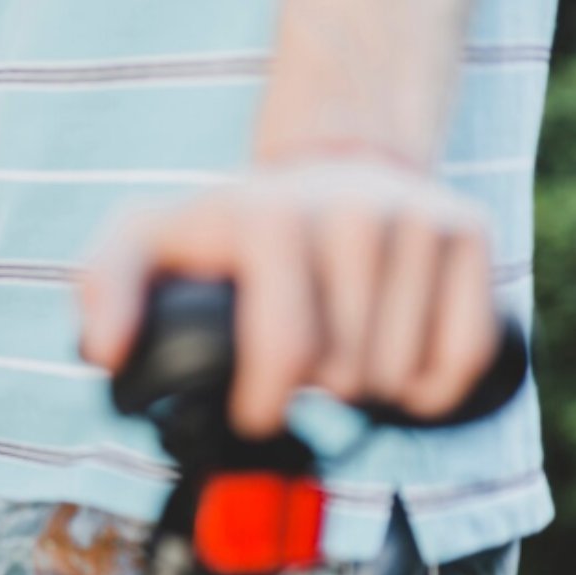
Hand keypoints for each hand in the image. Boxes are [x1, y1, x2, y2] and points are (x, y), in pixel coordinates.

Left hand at [79, 160, 498, 436]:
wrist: (326, 164)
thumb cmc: (227, 226)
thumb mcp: (148, 242)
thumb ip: (106, 288)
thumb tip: (107, 353)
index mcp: (271, 221)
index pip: (287, 354)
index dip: (267, 405)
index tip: (255, 410)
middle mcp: (352, 212)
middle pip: (345, 376)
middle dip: (315, 391)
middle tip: (298, 363)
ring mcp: (417, 219)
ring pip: (401, 376)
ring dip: (367, 389)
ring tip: (339, 352)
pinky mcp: (469, 232)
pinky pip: (464, 357)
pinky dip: (430, 384)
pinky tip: (395, 360)